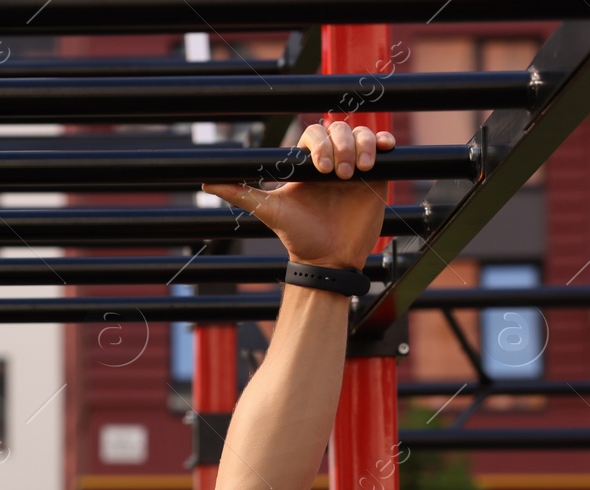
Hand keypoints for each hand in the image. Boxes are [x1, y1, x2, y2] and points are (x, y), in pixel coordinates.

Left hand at [201, 121, 394, 271]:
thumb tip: (206, 182)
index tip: (320, 169)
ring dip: (362, 145)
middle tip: (337, 175)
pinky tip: (384, 151)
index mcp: (307, 165)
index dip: (319, 143)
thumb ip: (241, 193)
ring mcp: (354, 166)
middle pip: (339, 130)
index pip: (314, 134)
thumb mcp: (268, 211)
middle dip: (340, 146)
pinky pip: (383, 148)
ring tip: (358, 170)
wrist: (327, 259)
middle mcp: (331, 161)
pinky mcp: (376, 176)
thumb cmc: (298, 236)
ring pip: (362, 134)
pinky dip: (384, 143)